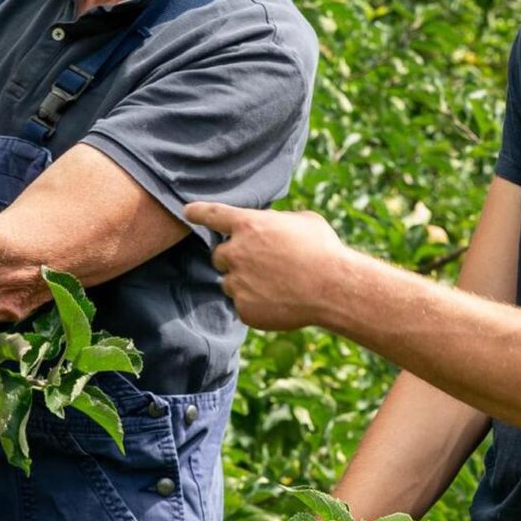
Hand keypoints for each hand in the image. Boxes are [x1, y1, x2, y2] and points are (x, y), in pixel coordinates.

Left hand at [183, 200, 355, 331]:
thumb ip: (276, 222)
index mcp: (248, 225)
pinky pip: (243, 305)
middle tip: (261, 264)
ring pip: (230, 283)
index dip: (197, 212)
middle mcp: (236, 253)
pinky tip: (279, 300)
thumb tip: (269, 225)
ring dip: (245, 282)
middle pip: (219, 256)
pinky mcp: (244, 309)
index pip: (211, 215)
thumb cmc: (324, 249)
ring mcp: (238, 283)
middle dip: (234, 259)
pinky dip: (256, 304)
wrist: (333, 288)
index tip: (187, 211)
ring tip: (276, 284)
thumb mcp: (302, 220)